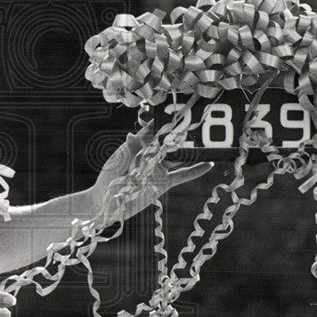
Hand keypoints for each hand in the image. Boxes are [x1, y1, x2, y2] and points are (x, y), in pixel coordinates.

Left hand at [87, 123, 213, 222]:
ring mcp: (159, 169)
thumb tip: (132, 134)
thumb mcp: (116, 163)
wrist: (108, 204)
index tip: (173, 112)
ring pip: (178, 156)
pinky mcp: (164, 182)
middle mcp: (150, 156)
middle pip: (168, 142)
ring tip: (207, 139)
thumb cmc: (108, 180)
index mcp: (138, 147)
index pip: (151, 132)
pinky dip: (196, 171)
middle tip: (195, 122)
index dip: (161, 122)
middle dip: (180, 133)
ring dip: (191, 149)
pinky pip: (182, 176)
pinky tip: (209, 165)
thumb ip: (127, 150)